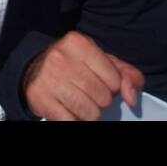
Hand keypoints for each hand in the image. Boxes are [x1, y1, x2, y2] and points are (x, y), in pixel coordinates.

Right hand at [23, 31, 143, 120]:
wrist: (34, 70)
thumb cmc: (76, 66)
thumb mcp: (103, 62)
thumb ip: (127, 76)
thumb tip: (132, 99)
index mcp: (78, 43)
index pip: (115, 80)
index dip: (112, 86)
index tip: (99, 81)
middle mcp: (61, 58)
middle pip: (103, 98)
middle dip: (100, 101)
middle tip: (88, 93)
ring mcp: (48, 78)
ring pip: (90, 113)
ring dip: (89, 113)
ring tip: (79, 102)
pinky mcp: (39, 97)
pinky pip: (71, 122)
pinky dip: (75, 121)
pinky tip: (69, 110)